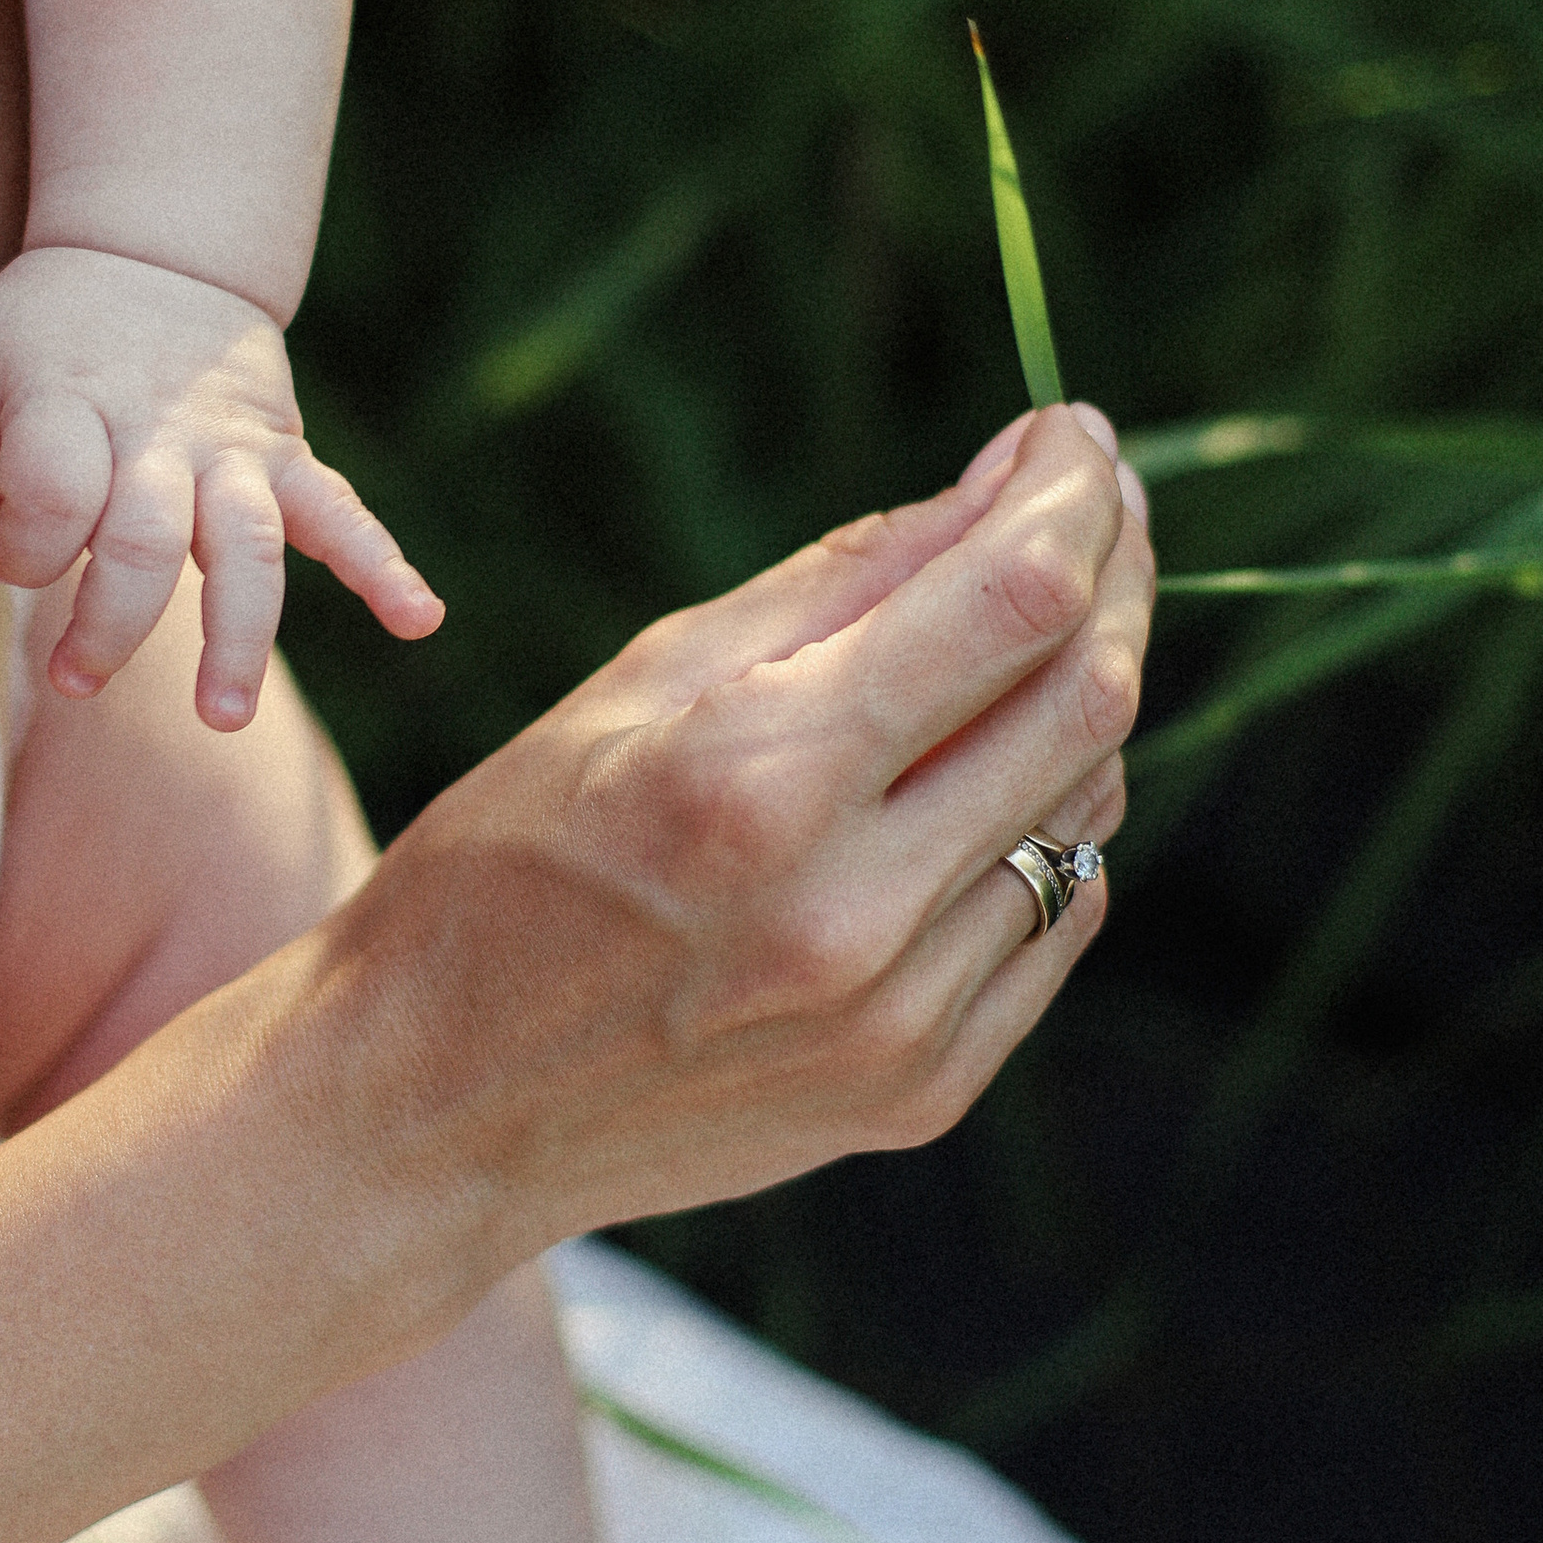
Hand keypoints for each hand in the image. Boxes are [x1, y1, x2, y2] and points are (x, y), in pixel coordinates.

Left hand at [0, 243, 442, 728]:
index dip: (19, 549)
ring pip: (246, 547)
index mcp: (69, 401)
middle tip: (74, 681)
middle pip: (142, 542)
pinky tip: (419, 619)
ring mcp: (232, 448)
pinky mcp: (284, 456)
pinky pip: (342, 513)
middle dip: (109, 625)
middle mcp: (158, 431)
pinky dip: (384, 565)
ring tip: (223, 716)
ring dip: (238, 636)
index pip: (49, 496)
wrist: (152, 253)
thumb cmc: (43, 330)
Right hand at [327, 405, 1151, 1272]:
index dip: (1070, 495)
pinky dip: (1054, 820)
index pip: (1009, 604)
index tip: (1071, 432)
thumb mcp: (634, 685)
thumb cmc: (503, 867)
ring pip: (1091, 807)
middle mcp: (850, 911)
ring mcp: (900, 1018)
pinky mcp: (925, 1089)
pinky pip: (1060, 916)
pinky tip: (994, 773)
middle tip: (1091, 501)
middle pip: (1085, 701)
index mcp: (757, 782)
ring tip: (1024, 633)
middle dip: (1112, 573)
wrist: (430, 1110)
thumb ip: (837, 584)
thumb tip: (1002, 487)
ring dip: (1083, 694)